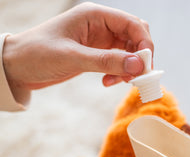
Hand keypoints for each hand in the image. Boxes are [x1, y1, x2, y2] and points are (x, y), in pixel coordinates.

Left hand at [2, 2, 152, 92]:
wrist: (19, 65)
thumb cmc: (37, 53)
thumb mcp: (72, 57)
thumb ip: (106, 61)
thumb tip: (138, 65)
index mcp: (94, 16)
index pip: (132, 25)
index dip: (144, 45)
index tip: (146, 67)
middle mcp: (101, 26)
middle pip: (135, 37)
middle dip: (140, 57)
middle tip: (137, 76)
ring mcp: (100, 40)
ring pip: (129, 52)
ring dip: (130, 68)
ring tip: (119, 82)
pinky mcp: (97, 54)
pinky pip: (118, 62)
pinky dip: (120, 73)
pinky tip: (109, 82)